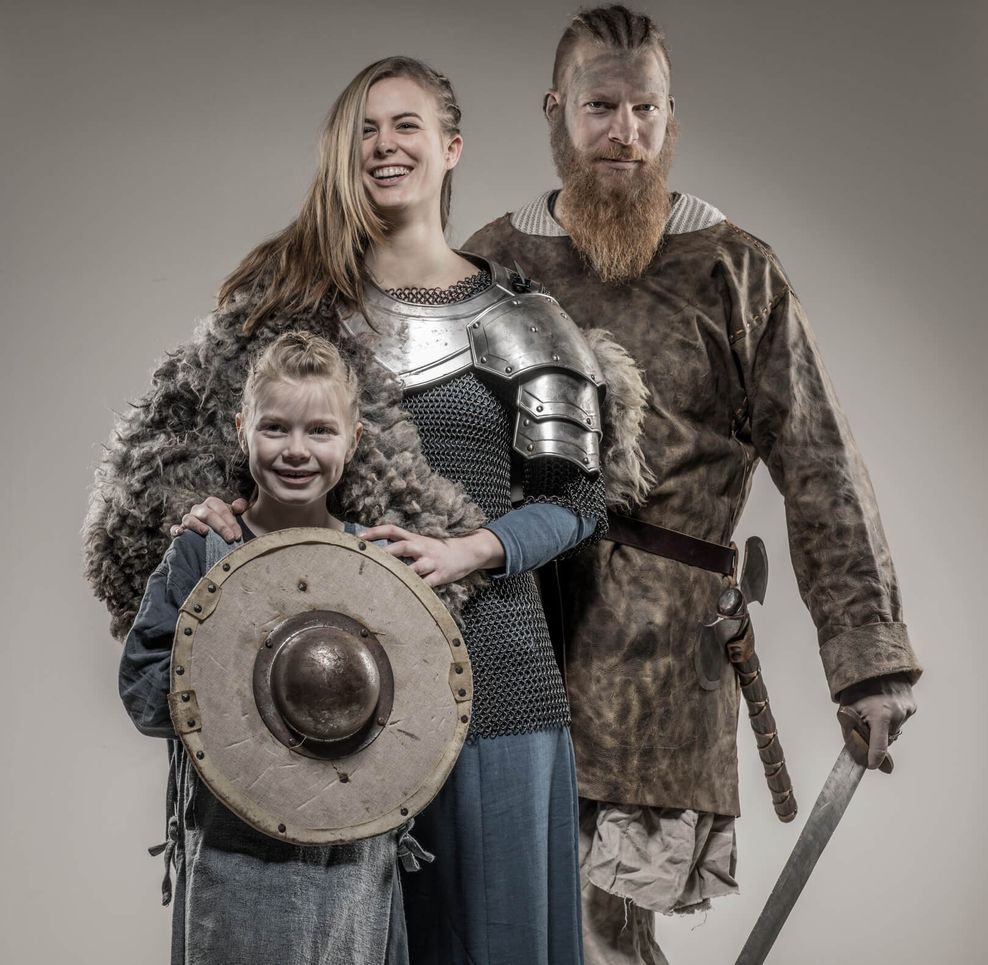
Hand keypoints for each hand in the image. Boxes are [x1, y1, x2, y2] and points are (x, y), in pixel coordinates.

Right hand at [169, 496, 247, 541]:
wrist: (213, 534)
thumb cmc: (226, 523)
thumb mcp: (235, 514)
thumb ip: (239, 506)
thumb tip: (237, 506)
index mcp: (212, 503)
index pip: (222, 510)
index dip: (231, 522)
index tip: (238, 536)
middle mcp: (199, 509)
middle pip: (208, 514)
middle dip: (220, 526)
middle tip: (230, 539)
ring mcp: (188, 518)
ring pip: (190, 519)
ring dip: (197, 525)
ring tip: (206, 532)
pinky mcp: (180, 529)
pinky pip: (174, 527)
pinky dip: (175, 529)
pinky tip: (180, 533)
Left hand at [359, 524, 504, 587]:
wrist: (469, 551)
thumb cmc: (440, 549)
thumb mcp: (423, 542)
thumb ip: (404, 545)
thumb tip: (380, 551)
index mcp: (416, 538)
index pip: (393, 530)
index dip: (376, 531)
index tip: (359, 536)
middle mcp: (422, 547)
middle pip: (401, 547)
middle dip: (385, 553)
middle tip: (368, 559)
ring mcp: (432, 562)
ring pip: (413, 568)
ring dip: (400, 574)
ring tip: (384, 581)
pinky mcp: (440, 575)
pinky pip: (427, 584)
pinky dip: (418, 590)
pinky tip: (407, 596)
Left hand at [838, 672, 916, 769]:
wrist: (874, 666)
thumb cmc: (857, 689)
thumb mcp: (847, 710)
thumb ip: (852, 735)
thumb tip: (864, 760)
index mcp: (880, 715)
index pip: (879, 746)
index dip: (875, 758)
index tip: (872, 765)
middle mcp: (897, 714)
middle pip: (886, 739)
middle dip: (876, 736)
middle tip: (866, 721)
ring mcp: (907, 710)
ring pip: (894, 731)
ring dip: (884, 727)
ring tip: (875, 709)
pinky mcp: (912, 707)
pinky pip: (900, 721)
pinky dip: (892, 718)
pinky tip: (884, 706)